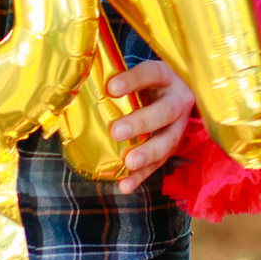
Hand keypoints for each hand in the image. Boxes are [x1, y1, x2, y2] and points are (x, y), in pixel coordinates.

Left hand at [106, 59, 194, 192]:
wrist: (178, 91)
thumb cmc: (150, 82)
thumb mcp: (140, 74)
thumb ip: (119, 78)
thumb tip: (81, 84)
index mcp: (167, 76)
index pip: (151, 74)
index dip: (133, 80)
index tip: (111, 87)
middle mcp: (179, 100)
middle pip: (165, 111)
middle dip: (142, 123)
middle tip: (117, 131)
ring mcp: (180, 125)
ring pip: (168, 141)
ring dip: (148, 154)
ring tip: (129, 163)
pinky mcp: (173, 145)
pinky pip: (160, 162)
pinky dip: (142, 175)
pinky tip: (125, 185)